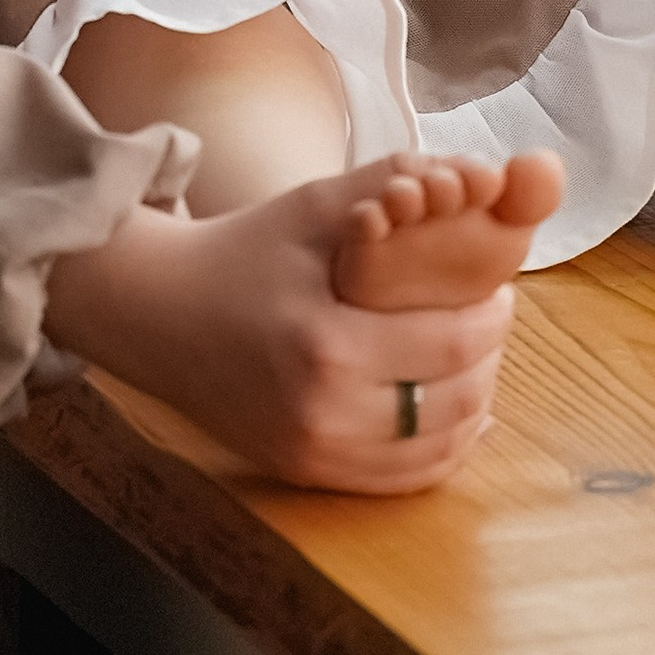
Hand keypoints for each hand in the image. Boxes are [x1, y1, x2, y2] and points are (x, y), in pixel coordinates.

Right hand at [42, 165, 515, 494]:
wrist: (156, 314)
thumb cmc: (240, 251)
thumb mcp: (315, 206)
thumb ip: (395, 184)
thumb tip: (482, 174)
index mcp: (326, 342)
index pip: (452, 345)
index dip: (493, 316)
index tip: (498, 288)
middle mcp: (323, 413)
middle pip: (456, 401)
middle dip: (489, 357)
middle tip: (488, 318)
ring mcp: (313, 453)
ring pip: (439, 450)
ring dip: (473, 403)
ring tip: (468, 357)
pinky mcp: (306, 472)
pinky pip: (403, 479)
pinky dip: (440, 446)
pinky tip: (447, 406)